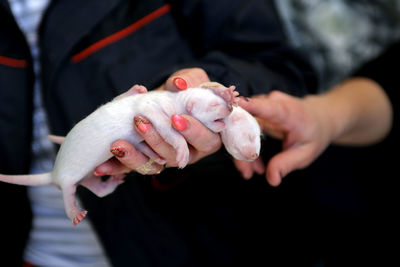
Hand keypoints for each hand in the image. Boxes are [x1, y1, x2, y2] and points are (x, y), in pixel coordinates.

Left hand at [94, 68, 221, 175]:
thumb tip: (177, 84)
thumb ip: (189, 82)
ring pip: (153, 166)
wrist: (167, 98)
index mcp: (206, 136)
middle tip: (141, 124)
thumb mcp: (191, 81)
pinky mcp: (147, 160)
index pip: (204, 139)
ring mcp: (166, 159)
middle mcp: (187, 153)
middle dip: (157, 141)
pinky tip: (101, 166)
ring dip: (134, 156)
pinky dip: (117, 167)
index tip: (175, 119)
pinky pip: (133, 168)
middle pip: (176, 156)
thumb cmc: (185, 90)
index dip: (191, 131)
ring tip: (118, 143)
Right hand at [236, 91, 332, 185]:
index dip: (249, 107)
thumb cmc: (314, 133)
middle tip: (246, 171)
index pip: (266, 107)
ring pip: (241, 125)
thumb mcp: (306, 153)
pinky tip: (253, 162)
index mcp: (288, 112)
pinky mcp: (256, 109)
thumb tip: (271, 178)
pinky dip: (244, 144)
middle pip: (246, 121)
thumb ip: (287, 164)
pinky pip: (243, 125)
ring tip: (250, 170)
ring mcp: (262, 104)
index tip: (232, 109)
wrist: (319, 117)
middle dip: (240, 148)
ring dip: (241, 148)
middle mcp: (272, 103)